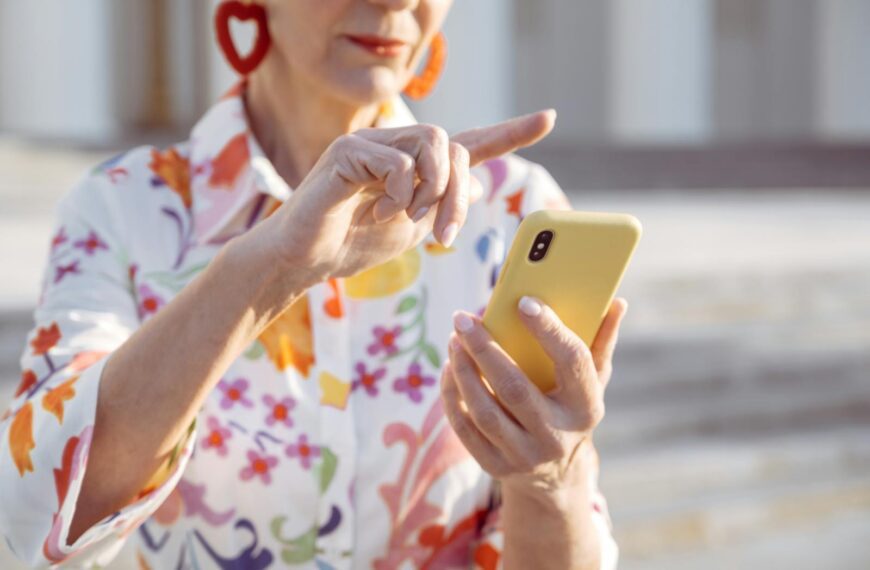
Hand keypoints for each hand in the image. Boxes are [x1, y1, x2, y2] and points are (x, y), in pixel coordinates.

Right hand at [255, 110, 555, 283]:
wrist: (306, 260)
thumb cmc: (352, 244)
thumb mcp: (410, 229)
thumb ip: (442, 207)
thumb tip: (476, 188)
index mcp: (414, 165)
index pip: (468, 142)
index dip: (510, 133)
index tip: (548, 119)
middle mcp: (396, 146)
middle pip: (453, 145)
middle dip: (458, 193)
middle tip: (445, 235)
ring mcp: (372, 143)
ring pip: (432, 146)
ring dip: (432, 192)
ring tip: (409, 221)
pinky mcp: (349, 149)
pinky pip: (399, 163)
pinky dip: (400, 195)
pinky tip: (379, 213)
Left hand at [442, 296, 627, 492]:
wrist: (557, 474)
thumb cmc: (571, 408)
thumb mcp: (593, 380)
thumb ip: (601, 341)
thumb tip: (617, 303)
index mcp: (587, 407)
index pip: (571, 362)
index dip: (549, 330)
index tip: (524, 302)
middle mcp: (557, 436)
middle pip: (515, 388)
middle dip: (485, 349)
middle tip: (463, 319)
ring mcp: (525, 456)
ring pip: (485, 411)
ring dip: (463, 371)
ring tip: (454, 339)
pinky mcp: (496, 467)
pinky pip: (465, 428)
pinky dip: (452, 395)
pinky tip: (449, 367)